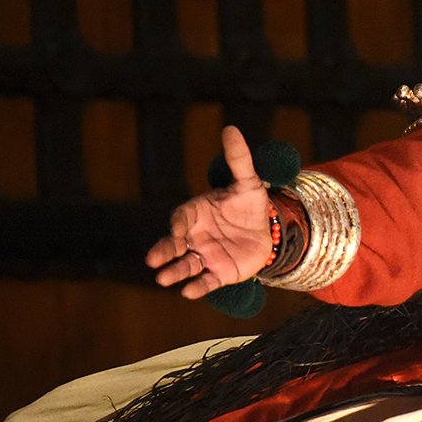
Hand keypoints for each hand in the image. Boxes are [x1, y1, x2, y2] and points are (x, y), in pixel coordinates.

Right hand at [145, 126, 274, 298]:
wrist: (268, 230)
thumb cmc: (249, 204)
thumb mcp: (248, 181)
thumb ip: (239, 159)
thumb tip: (230, 128)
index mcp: (195, 214)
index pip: (180, 220)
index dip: (178, 226)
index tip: (178, 231)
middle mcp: (193, 237)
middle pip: (174, 245)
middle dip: (164, 252)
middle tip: (153, 261)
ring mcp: (204, 256)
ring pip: (185, 266)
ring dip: (175, 272)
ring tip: (164, 279)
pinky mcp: (218, 273)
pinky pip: (206, 281)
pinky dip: (197, 287)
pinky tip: (189, 292)